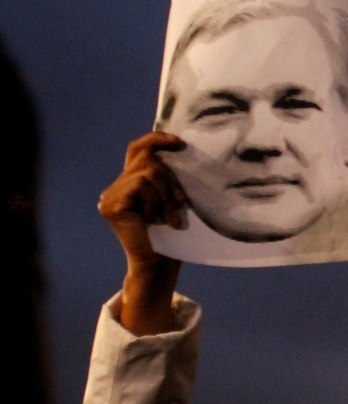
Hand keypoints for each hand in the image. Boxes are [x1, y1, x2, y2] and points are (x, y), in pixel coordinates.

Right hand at [98, 132, 185, 334]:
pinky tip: (154, 220)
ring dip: (167, 195)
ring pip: (149, 173)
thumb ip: (168, 177)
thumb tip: (178, 147)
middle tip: (182, 205)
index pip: (138, 149)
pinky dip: (155, 201)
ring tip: (169, 218)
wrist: (159, 264)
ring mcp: (110, 195)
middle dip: (170, 180)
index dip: (156, 139)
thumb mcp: (173, 198)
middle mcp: (116, 187)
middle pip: (148, 158)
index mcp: (130, 182)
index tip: (178, 142)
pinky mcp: (111, 204)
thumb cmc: (172, 235)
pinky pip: (141, 185)